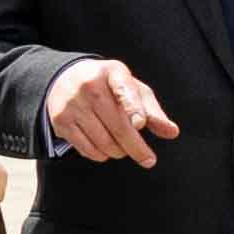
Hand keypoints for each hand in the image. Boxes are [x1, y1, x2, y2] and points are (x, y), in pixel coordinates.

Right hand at [45, 55, 178, 163]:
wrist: (65, 78)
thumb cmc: (108, 86)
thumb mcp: (132, 89)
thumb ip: (152, 111)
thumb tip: (172, 132)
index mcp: (113, 72)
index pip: (124, 89)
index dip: (132, 107)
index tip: (140, 123)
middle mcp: (90, 86)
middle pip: (118, 126)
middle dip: (136, 147)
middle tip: (148, 160)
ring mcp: (73, 104)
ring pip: (103, 141)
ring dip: (118, 151)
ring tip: (123, 148)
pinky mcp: (61, 121)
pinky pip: (87, 149)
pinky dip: (101, 155)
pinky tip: (106, 150)